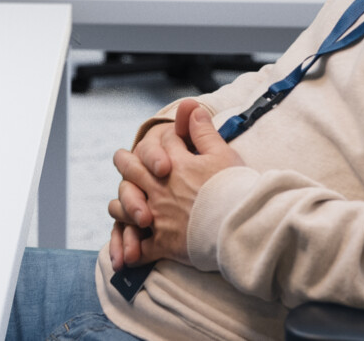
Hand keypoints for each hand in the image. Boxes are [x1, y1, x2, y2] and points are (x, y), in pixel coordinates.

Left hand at [108, 100, 242, 267]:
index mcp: (175, 165)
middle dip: (125, 162)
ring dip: (122, 206)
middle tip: (121, 159)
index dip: (159, 141)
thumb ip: (203, 131)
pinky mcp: (163, 243)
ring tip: (121, 206)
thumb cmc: (234, 188)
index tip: (161, 141)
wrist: (242, 224)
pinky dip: (133, 252)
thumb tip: (190, 107)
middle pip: (131, 169)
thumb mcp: (222, 153)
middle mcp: (160, 189)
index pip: (158, 145)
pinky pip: (139, 249)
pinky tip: (129, 255)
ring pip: (125, 209)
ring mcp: (158, 216)